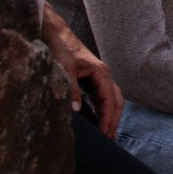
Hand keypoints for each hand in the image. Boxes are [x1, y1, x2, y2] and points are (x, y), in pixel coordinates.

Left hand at [41, 6, 123, 136]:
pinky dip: (104, 110)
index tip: (106, 134)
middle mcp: (103, 75)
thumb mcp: (65, 69)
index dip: (108, 118)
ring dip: (111, 116)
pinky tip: (99, 119)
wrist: (56, 34)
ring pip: (111, 99)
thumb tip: (77, 110)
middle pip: (116, 101)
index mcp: (100, 72)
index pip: (110, 100)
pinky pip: (102, 97)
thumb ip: (71, 89)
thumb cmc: (62, 48)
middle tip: (110, 139)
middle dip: (114, 120)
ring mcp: (98, 77)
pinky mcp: (91, 79)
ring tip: (108, 133)